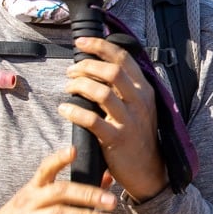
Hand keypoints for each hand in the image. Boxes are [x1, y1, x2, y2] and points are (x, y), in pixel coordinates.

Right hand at [0, 146, 116, 213]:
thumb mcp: (37, 202)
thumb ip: (69, 191)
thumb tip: (105, 178)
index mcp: (33, 189)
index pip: (45, 168)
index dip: (59, 158)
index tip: (74, 150)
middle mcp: (29, 201)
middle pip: (60, 192)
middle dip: (88, 194)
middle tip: (111, 201)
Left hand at [59, 34, 168, 201]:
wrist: (148, 171)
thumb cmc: (138, 135)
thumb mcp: (140, 106)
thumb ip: (125, 87)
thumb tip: (100, 64)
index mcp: (144, 89)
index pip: (123, 58)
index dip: (100, 45)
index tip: (81, 42)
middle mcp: (139, 102)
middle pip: (111, 71)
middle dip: (85, 66)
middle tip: (71, 71)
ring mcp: (129, 120)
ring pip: (101, 92)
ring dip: (78, 86)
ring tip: (68, 88)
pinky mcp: (117, 139)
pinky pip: (92, 120)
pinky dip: (74, 111)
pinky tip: (64, 109)